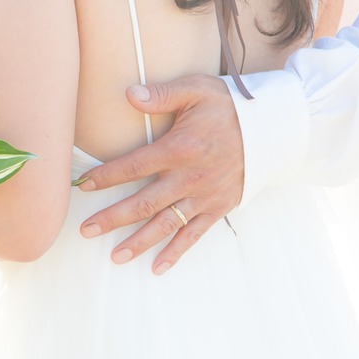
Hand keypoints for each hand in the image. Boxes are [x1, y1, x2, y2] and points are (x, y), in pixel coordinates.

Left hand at [77, 74, 244, 274]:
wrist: (274, 128)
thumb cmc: (230, 106)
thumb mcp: (197, 90)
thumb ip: (162, 94)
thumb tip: (128, 94)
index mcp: (180, 148)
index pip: (134, 166)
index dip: (107, 176)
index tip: (84, 185)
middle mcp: (190, 177)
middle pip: (144, 203)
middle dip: (113, 218)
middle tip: (86, 230)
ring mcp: (205, 196)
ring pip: (166, 224)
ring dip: (139, 242)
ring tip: (115, 256)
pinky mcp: (219, 207)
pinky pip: (194, 235)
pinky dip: (176, 252)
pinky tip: (158, 267)